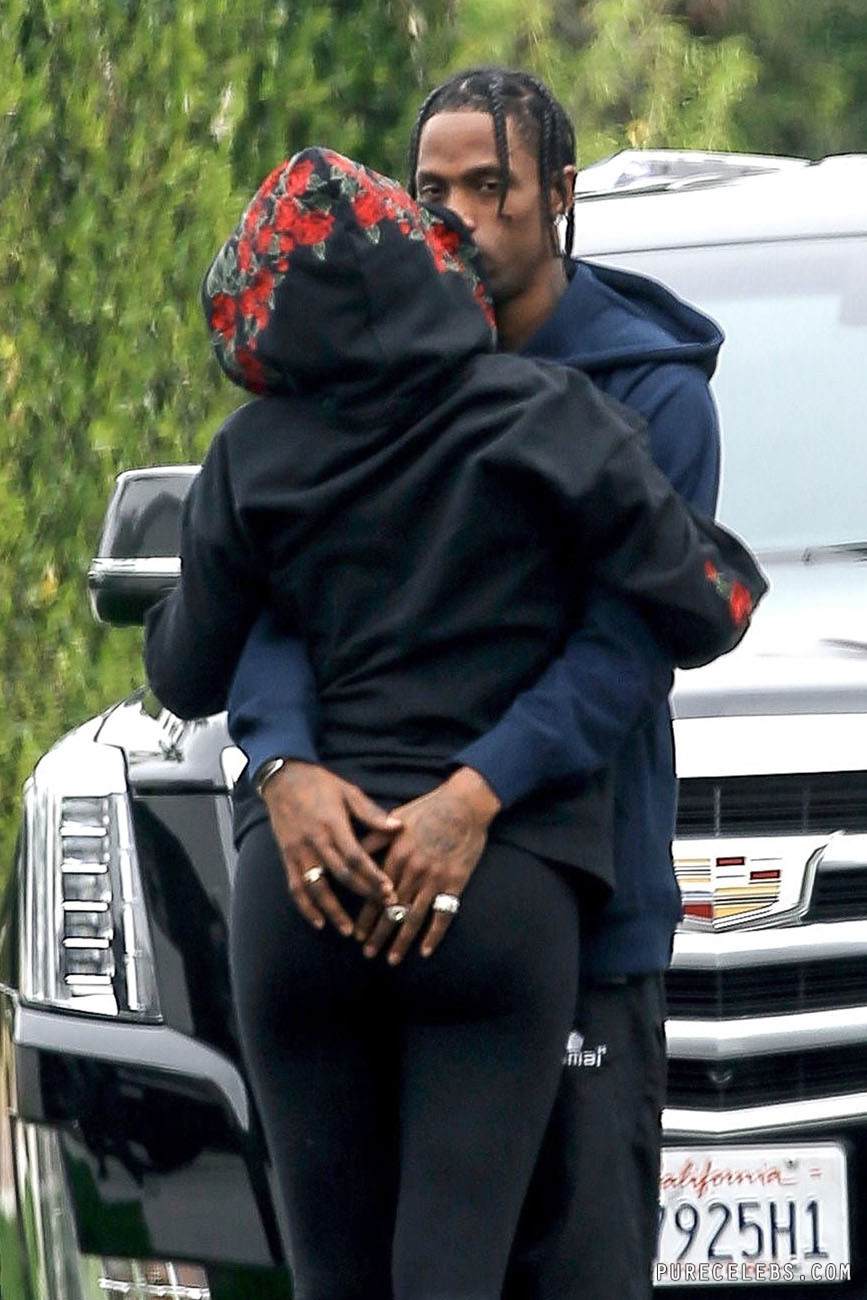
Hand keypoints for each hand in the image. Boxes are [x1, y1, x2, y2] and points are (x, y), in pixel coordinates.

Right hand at [261, 761, 400, 934]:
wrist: (283, 779)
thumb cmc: (320, 784)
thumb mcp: (348, 791)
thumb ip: (372, 813)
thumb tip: (399, 826)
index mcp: (332, 824)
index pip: (356, 856)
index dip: (373, 876)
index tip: (390, 890)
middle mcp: (315, 840)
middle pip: (341, 874)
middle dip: (364, 894)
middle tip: (383, 910)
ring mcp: (298, 851)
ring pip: (316, 887)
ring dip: (332, 911)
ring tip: (349, 930)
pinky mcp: (287, 857)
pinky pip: (295, 887)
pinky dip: (305, 907)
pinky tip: (318, 922)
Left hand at [355, 767, 500, 964]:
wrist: (465, 804)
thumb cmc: (429, 808)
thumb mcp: (396, 818)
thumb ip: (374, 837)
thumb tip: (353, 851)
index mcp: (396, 855)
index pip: (376, 893)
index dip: (366, 916)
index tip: (357, 934)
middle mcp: (412, 870)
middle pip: (392, 910)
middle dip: (379, 934)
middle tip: (368, 953)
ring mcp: (434, 878)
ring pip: (414, 916)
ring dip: (401, 940)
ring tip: (392, 959)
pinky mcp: (455, 882)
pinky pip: (443, 914)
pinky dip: (434, 934)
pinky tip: (426, 950)